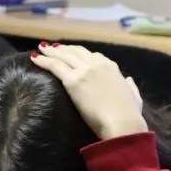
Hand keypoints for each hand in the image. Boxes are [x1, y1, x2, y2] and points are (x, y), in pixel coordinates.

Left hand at [32, 44, 146, 137]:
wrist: (122, 123)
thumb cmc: (130, 114)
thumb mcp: (135, 96)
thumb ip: (130, 86)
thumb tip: (128, 80)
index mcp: (111, 67)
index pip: (93, 56)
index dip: (80, 54)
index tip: (72, 53)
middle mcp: (97, 65)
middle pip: (76, 52)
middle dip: (64, 49)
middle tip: (52, 48)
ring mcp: (84, 71)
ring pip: (64, 56)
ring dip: (51, 52)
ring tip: (41, 50)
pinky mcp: (73, 81)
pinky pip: (55, 66)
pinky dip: (43, 61)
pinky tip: (35, 58)